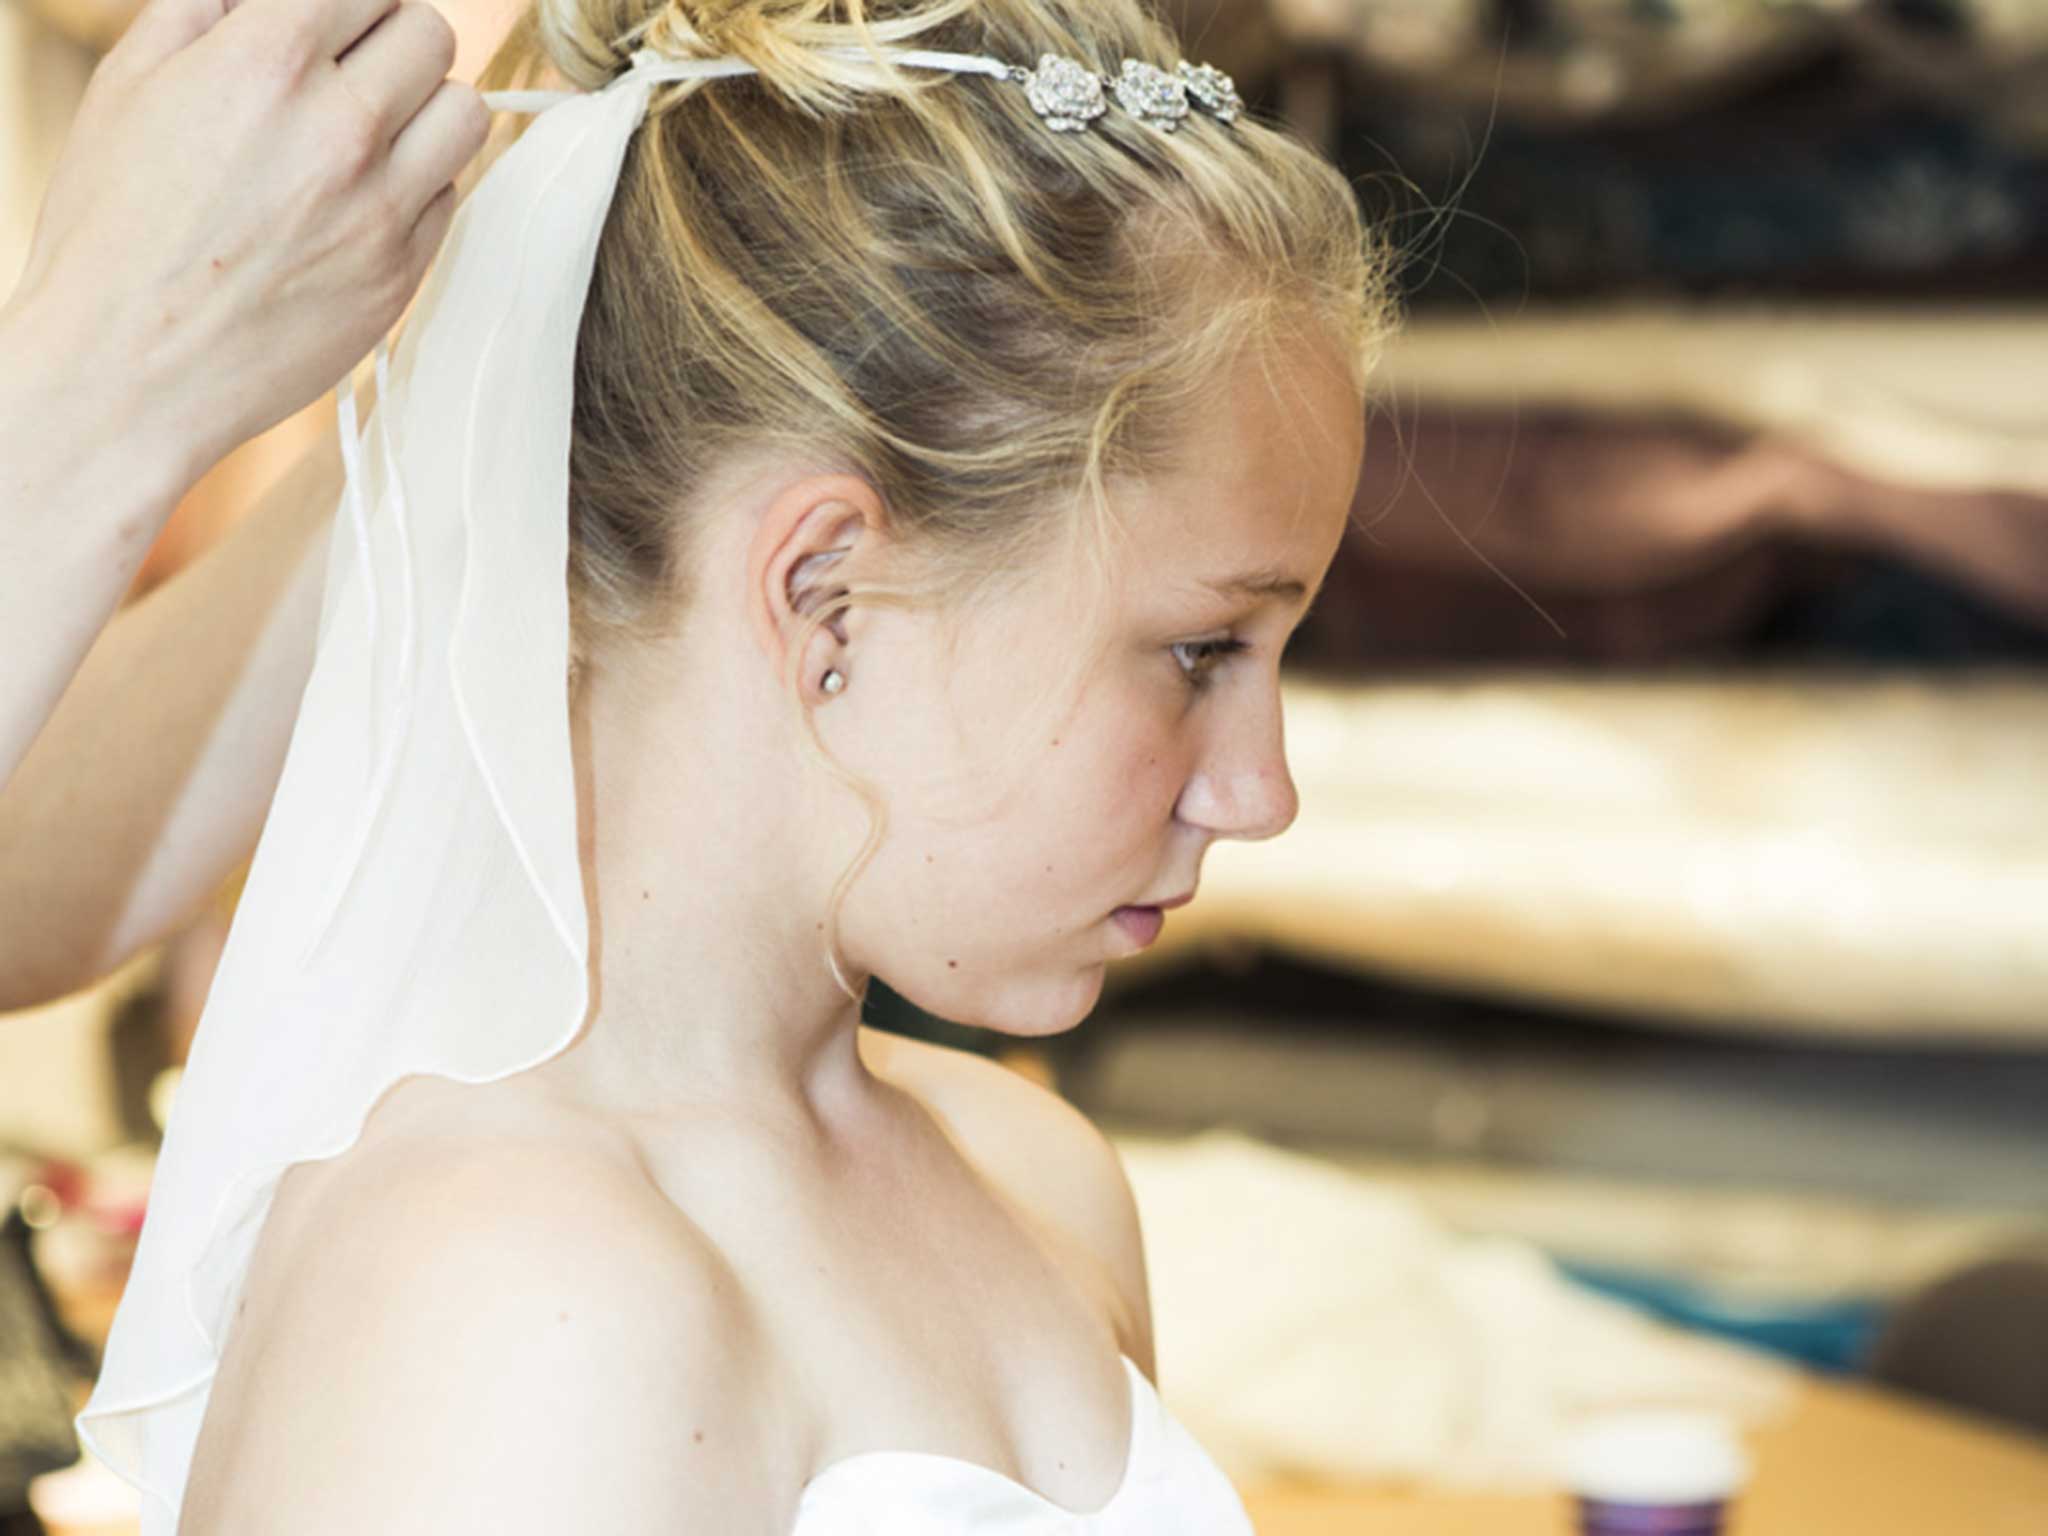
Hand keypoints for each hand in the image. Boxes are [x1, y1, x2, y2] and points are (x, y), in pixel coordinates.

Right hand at [10, 0, 488, 485]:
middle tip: (358, 74)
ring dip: (428, 109)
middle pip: (431, 36)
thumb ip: (206, 11)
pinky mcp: (403, 269)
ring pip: (466, 112)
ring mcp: (382, 203)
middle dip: (393, 45)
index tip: (335, 27)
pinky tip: (364, 200)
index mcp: (267, 61)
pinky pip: (450, 195)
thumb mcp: (131, 84)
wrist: (131, 367)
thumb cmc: (116, 230)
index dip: (351, 6)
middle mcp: (339, 126)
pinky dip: (421, 185)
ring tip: (379, 131)